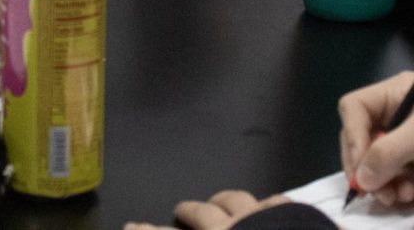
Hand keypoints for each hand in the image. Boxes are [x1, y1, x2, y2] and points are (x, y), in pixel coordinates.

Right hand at [125, 190, 290, 229]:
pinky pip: (277, 200)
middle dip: (189, 210)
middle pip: (202, 212)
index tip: (132, 227)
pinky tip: (271, 206)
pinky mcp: (294, 214)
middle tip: (182, 211)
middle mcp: (232, 228)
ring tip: (220, 202)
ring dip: (224, 200)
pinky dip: (269, 204)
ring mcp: (264, 217)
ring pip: (236, 199)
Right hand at [340, 70, 413, 206]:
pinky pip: (401, 169)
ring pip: (381, 158)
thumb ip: (387, 152)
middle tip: (373, 191)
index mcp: (393, 93)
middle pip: (364, 136)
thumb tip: (361, 179)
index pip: (353, 108)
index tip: (360, 169)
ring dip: (385, 181)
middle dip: (367, 166)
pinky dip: (401, 184)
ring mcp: (408, 134)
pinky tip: (408, 194)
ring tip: (396, 197)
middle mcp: (397, 111)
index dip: (352, 139)